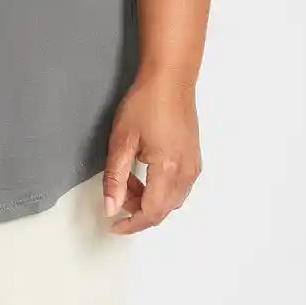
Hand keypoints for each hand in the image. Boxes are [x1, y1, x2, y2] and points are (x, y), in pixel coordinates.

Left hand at [102, 71, 201, 233]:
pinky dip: (160, 189)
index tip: (114, 225)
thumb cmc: (146, 102)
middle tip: (117, 192)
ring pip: (171, 200)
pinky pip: (178, 188)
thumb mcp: (122, 140)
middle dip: (137, 209)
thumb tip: (111, 208)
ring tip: (128, 177)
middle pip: (162, 210)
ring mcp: (193, 166)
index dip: (131, 224)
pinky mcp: (194, 160)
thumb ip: (115, 178)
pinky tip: (144, 171)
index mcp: (168, 169)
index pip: (151, 213)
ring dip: (148, 199)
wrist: (170, 79)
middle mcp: (186, 172)